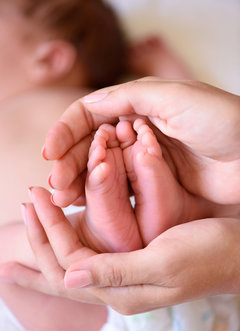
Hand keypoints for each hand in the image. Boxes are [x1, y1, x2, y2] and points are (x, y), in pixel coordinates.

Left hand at [1, 187, 239, 313]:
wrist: (238, 253)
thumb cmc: (209, 254)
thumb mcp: (165, 261)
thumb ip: (117, 271)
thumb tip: (67, 277)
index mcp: (122, 290)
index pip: (68, 263)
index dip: (48, 231)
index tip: (36, 197)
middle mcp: (117, 288)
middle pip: (63, 268)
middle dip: (40, 236)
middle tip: (26, 203)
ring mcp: (124, 277)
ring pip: (73, 262)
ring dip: (51, 238)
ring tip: (35, 214)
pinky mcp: (132, 263)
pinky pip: (91, 253)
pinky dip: (72, 237)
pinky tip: (64, 226)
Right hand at [43, 78, 239, 205]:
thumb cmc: (222, 121)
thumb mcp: (174, 97)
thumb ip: (129, 98)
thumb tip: (88, 105)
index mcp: (138, 105)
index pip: (89, 115)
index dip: (65, 132)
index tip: (50, 153)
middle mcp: (136, 131)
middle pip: (90, 145)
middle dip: (69, 163)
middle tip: (56, 185)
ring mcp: (143, 159)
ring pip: (101, 169)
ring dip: (80, 182)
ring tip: (64, 199)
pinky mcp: (153, 183)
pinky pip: (120, 188)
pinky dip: (101, 195)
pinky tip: (86, 205)